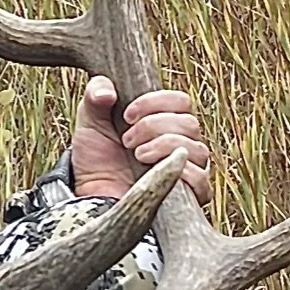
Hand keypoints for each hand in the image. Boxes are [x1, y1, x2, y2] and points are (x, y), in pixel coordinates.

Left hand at [69, 78, 211, 207]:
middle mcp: (182, 143)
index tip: (126, 115)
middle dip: (154, 126)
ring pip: (197, 148)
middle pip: (189, 123)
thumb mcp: (89, 122)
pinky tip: (152, 170)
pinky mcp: (189, 196)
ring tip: (137, 155)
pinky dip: (178, 170)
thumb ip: (95, 96)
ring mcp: (188, 170)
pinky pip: (201, 178)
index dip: (155, 102)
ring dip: (164, 145)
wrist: (91, 199)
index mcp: (165, 120)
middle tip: (126, 140)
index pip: (181, 101)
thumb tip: (107, 91)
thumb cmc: (96, 160)